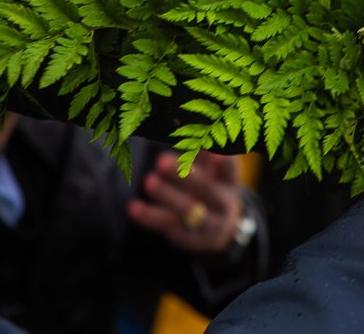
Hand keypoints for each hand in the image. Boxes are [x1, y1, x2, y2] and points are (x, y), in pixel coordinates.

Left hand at [127, 150, 243, 254]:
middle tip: (161, 161)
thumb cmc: (211, 186)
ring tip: (148, 181)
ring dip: (166, 196)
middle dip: (183, 176)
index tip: (214, 152)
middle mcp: (222, 204)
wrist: (220, 229)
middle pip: (205, 190)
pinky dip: (150, 217)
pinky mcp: (190, 239)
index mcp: (229, 182)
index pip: (229, 171)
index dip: (223, 163)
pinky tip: (134, 207)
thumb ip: (202, 151)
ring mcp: (208, 224)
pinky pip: (168, 226)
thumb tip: (187, 124)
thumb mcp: (212, 170)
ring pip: (187, 211)